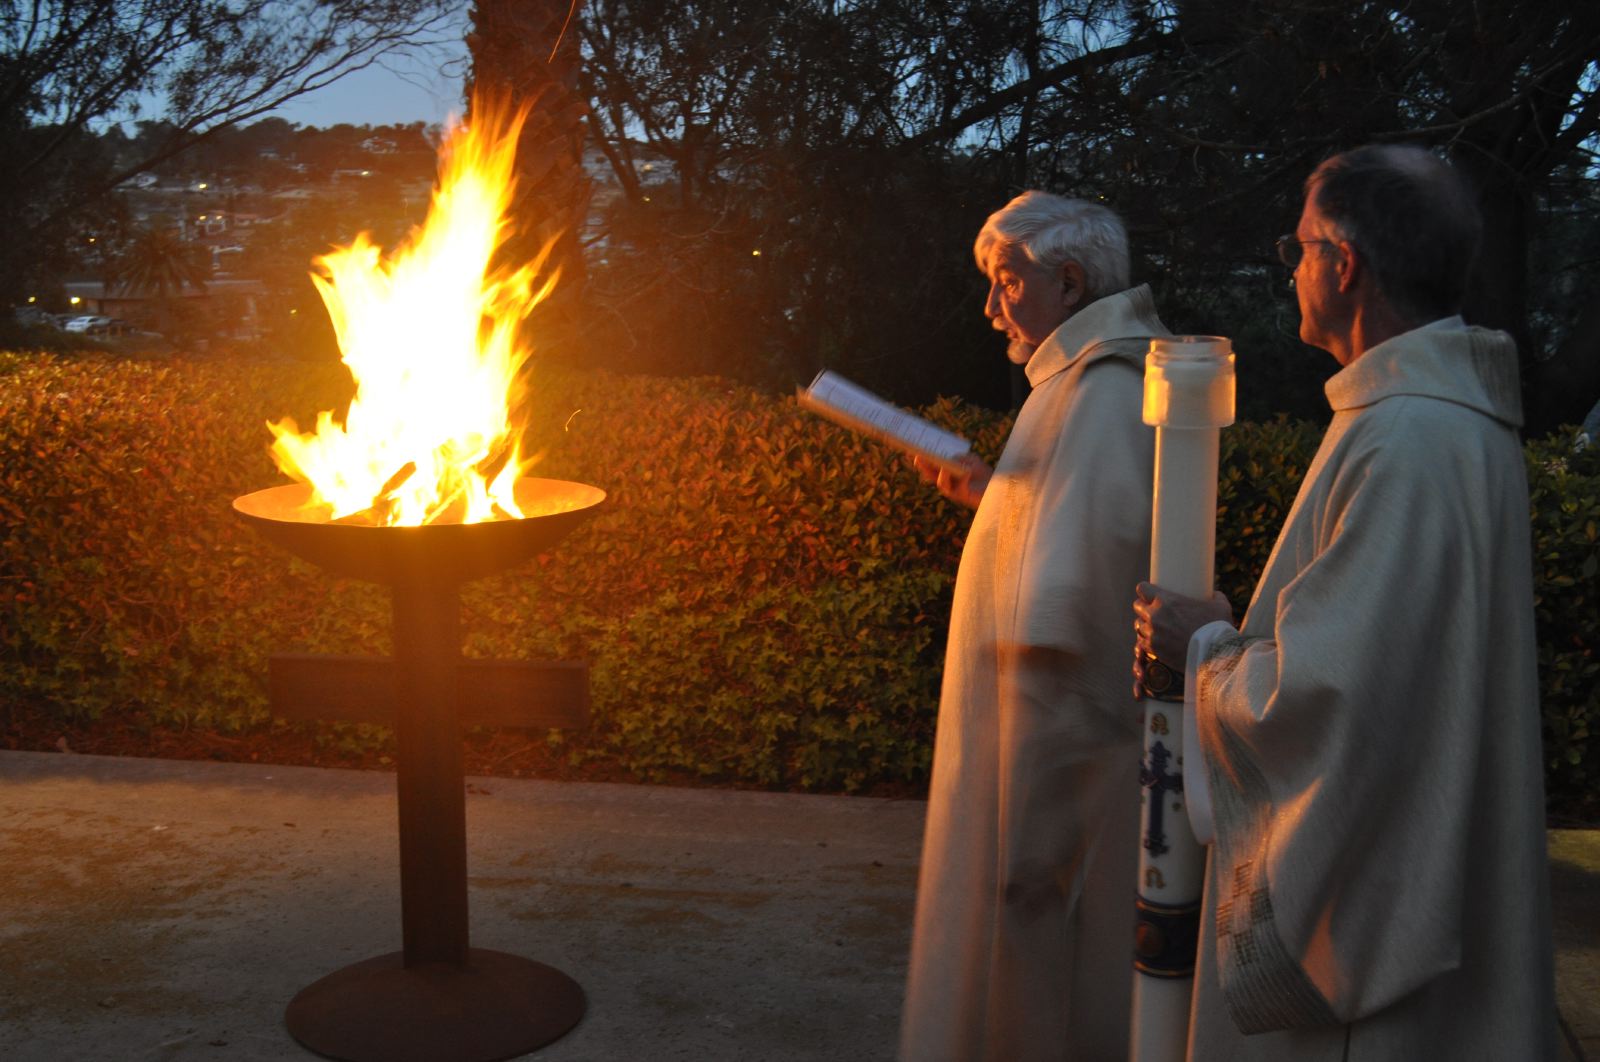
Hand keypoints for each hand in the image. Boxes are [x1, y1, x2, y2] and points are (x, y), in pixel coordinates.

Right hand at [913, 453, 991, 509]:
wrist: (997, 486)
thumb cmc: (983, 473)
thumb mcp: (972, 459)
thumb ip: (962, 457)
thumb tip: (952, 458)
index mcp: (947, 473)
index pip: (932, 466)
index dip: (923, 460)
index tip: (915, 451)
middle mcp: (948, 482)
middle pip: (931, 475)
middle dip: (924, 467)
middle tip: (918, 457)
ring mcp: (954, 491)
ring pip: (941, 483)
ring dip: (942, 474)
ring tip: (944, 466)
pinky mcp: (963, 496)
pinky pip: (959, 488)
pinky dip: (963, 479)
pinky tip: (968, 473)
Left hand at [1132, 581, 1232, 697]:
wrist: (1213, 655)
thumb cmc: (1216, 627)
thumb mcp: (1220, 606)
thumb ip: (1215, 597)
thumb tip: (1215, 595)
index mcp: (1166, 601)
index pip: (1143, 589)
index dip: (1145, 590)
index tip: (1150, 592)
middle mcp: (1155, 616)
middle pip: (1138, 606)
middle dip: (1143, 607)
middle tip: (1153, 610)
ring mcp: (1152, 634)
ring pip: (1139, 625)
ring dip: (1145, 625)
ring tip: (1154, 627)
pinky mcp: (1153, 650)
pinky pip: (1142, 643)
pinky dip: (1146, 641)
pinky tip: (1154, 642)